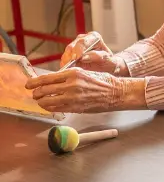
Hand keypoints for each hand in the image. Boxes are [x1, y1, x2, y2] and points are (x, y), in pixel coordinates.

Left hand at [26, 68, 145, 113]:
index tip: (29, 85)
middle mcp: (71, 84)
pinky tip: (50, 106)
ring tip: (42, 101)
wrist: (116, 92)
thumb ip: (67, 76)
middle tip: (35, 94)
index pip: (46, 78)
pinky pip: (56, 109)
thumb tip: (51, 80)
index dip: (33, 82)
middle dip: (36, 93)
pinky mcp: (75, 107)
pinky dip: (50, 108)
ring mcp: (72, 97)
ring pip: (47, 101)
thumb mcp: (84, 72)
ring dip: (41, 102)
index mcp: (73, 73)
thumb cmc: (102, 82)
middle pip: (43, 90)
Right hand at [59, 32, 121, 73]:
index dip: (78, 50)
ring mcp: (75, 45)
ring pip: (66, 53)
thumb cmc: (111, 63)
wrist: (108, 67)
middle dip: (70, 57)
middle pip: (72, 46)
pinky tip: (67, 71)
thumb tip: (84, 57)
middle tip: (69, 66)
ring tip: (68, 70)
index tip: (76, 58)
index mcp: (95, 37)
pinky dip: (65, 65)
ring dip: (66, 62)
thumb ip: (98, 57)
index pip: (83, 42)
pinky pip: (64, 59)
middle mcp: (83, 39)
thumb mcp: (110, 60)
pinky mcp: (70, 54)